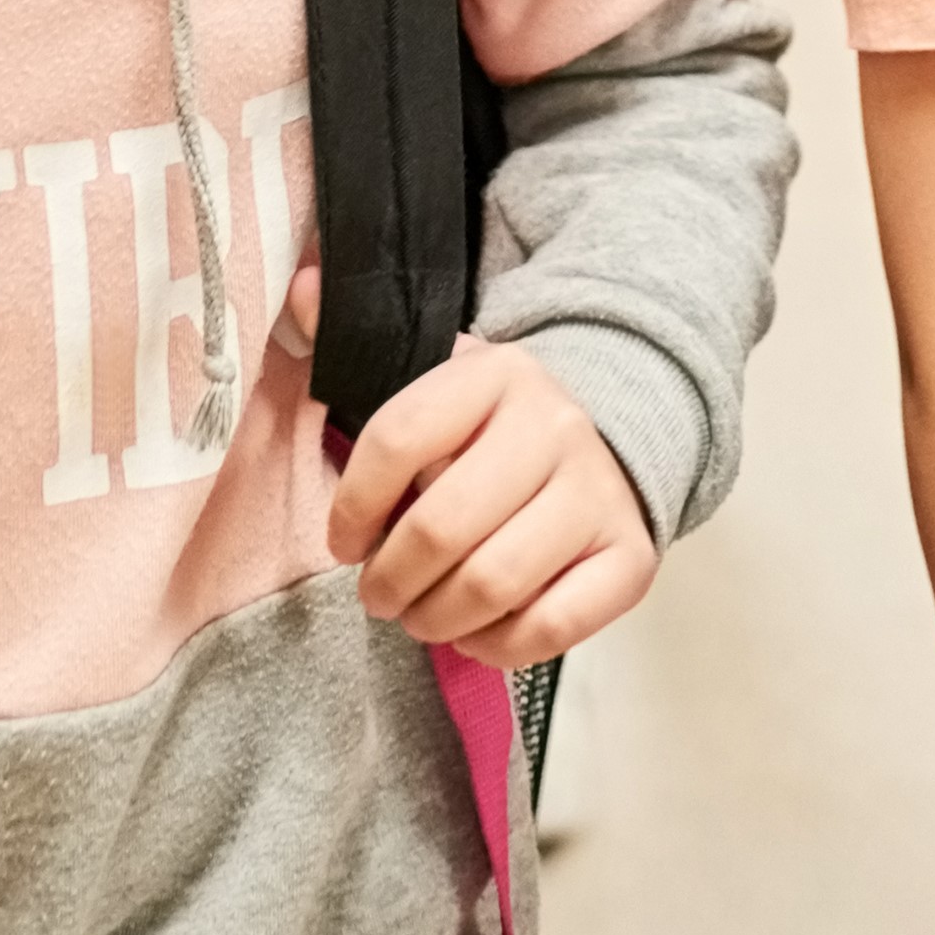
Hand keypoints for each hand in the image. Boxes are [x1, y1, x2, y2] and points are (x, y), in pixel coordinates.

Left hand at [327, 332, 659, 666]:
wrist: (610, 437)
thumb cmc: (492, 428)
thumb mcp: (432, 373)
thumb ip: (358, 338)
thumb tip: (304, 290)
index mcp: (495, 374)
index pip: (397, 438)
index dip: (352, 505)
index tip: (342, 541)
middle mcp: (554, 425)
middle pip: (442, 526)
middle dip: (389, 580)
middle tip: (378, 596)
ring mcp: (598, 492)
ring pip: (493, 582)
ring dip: (436, 619)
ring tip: (420, 617)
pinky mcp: (631, 556)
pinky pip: (552, 625)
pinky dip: (499, 645)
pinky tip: (478, 632)